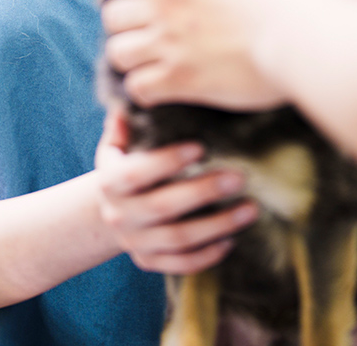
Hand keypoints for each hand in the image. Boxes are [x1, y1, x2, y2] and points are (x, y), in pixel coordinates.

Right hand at [94, 111, 257, 273]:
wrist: (106, 212)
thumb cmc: (124, 167)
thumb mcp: (116, 146)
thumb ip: (125, 123)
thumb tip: (136, 92)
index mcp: (110, 182)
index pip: (136, 172)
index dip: (167, 161)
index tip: (201, 147)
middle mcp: (120, 214)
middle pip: (162, 207)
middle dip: (203, 191)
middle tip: (240, 177)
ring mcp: (135, 242)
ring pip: (178, 239)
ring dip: (217, 226)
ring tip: (250, 209)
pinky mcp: (149, 262)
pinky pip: (180, 265)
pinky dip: (206, 256)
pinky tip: (232, 241)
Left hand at [101, 0, 328, 109]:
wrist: (303, 36)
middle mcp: (167, 1)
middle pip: (113, 16)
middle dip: (127, 26)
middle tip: (149, 33)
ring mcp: (169, 41)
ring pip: (117, 53)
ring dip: (132, 60)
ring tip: (152, 64)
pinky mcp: (179, 79)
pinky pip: (138, 89)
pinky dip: (146, 92)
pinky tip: (163, 91)